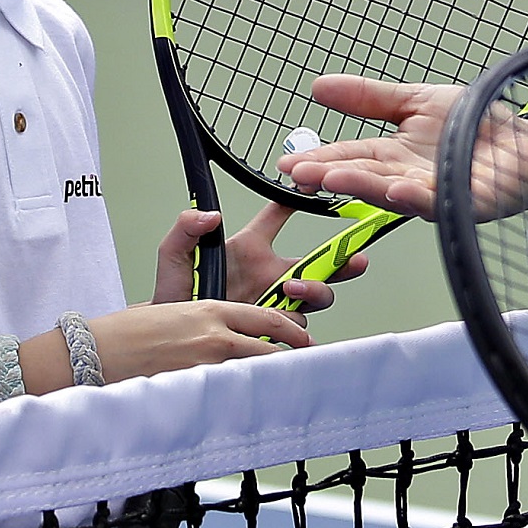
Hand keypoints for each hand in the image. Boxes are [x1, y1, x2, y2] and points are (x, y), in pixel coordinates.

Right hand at [87, 299, 314, 380]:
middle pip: (271, 348)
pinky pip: (233, 397)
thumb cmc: (126, 334)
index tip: (303, 341)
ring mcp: (208, 365)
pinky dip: (246, 402)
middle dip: (293, 361)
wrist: (95, 352)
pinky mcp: (196, 390)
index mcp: (210, 310)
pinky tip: (255, 411)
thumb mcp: (172, 312)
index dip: (291, 332)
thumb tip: (230, 339)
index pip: (266, 319)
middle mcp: (215, 335)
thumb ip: (205, 323)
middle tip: (306, 371)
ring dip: (274, 382)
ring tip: (287, 392)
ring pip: (257, 373)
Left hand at [154, 205, 367, 308]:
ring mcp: (275, 301)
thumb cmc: (174, 294)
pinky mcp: (273, 328)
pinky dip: (298, 323)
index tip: (311, 189)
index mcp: (250, 248)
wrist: (173, 338)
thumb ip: (185, 228)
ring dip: (314, 290)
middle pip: (319, 261)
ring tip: (291, 289)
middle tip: (354, 258)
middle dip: (344, 258)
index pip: (278, 217)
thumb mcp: (173, 255)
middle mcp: (269, 274)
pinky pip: (299, 324)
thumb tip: (208, 215)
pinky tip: (286, 321)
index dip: (294, 201)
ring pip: (316, 294)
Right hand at [275, 76, 461, 216]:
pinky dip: (415, 197)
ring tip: (331, 179)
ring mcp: (437, 195)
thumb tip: (319, 86)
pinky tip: (395, 189)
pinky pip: (438, 202)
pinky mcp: (467, 203)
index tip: (288, 164)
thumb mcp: (414, 102)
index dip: (319, 160)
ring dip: (362, 187)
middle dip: (330, 176)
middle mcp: (409, 180)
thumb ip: (369, 98)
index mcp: (394, 158)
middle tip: (298, 175)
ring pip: (393, 193)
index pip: (350, 158)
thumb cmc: (477, 125)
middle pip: (364, 178)